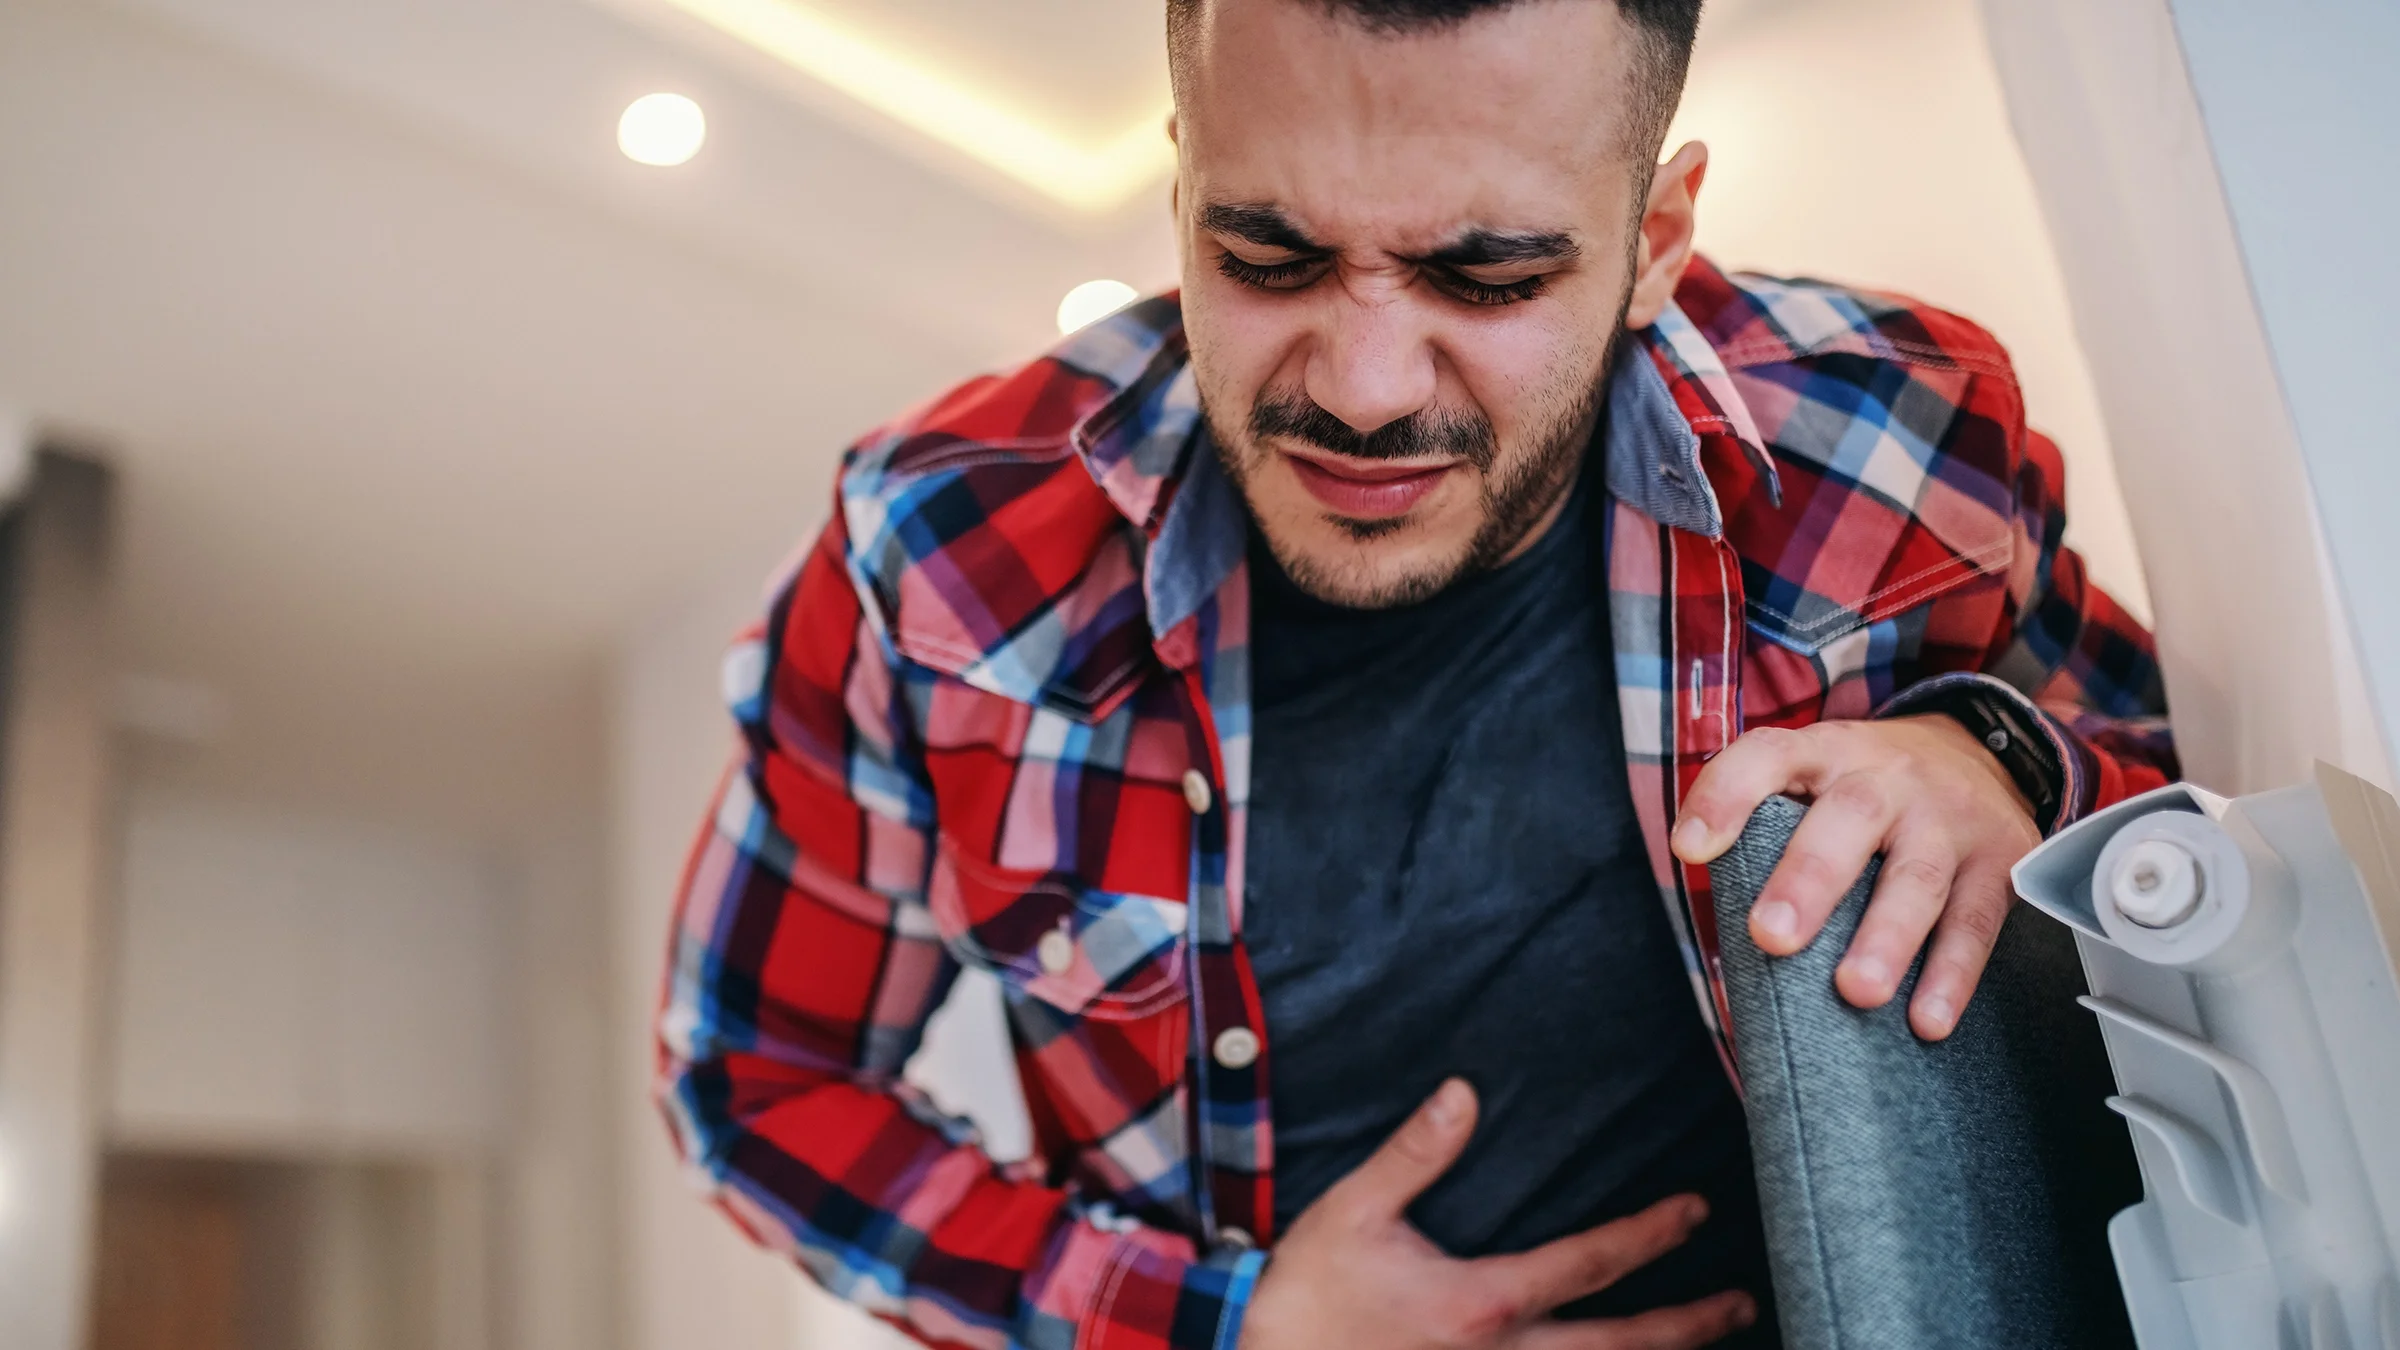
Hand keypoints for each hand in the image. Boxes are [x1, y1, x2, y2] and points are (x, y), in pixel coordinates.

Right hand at [1238, 1080, 1756, 1349]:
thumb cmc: (1308, 1301)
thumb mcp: (1351, 1213)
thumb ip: (1414, 1154)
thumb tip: (1462, 1094)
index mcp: (1485, 1302)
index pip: (1592, 1263)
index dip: (1650, 1234)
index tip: (1695, 1210)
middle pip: (1623, 1346)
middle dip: (1688, 1324)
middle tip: (1743, 1302)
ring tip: (1709, 1346)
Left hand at [1669, 715, 2041, 1040]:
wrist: (1981, 752)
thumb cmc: (1869, 790)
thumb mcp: (1819, 780)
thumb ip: (1768, 833)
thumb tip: (1724, 945)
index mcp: (1828, 752)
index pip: (1769, 755)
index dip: (1726, 794)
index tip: (1689, 848)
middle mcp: (1890, 778)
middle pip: (1850, 817)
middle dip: (1809, 879)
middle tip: (1773, 937)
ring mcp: (1949, 817)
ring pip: (1919, 877)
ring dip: (1887, 938)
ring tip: (1856, 992)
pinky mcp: (2002, 860)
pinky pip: (1976, 921)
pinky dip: (1953, 975)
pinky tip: (1927, 1021)